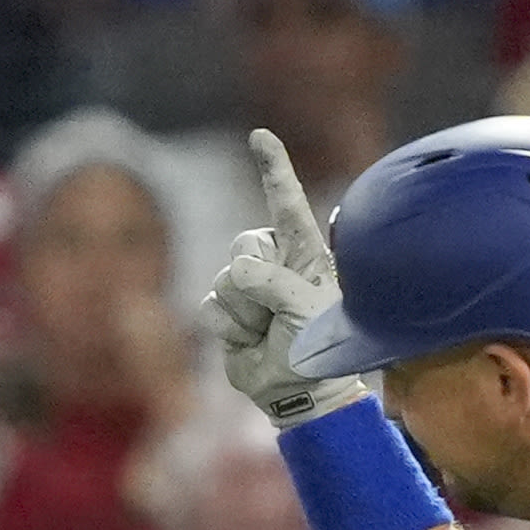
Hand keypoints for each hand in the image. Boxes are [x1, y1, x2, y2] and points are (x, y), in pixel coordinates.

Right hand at [206, 128, 366, 427]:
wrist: (299, 392)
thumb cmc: (317, 349)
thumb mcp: (307, 310)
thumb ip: (275, 283)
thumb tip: (238, 273)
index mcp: (304, 252)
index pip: (287, 202)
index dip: (273, 167)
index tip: (259, 137)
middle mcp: (274, 262)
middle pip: (245, 243)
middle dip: (257, 281)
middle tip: (280, 314)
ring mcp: (247, 286)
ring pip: (226, 279)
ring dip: (246, 313)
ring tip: (269, 333)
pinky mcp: (226, 311)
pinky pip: (212, 307)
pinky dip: (230, 329)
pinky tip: (249, 342)